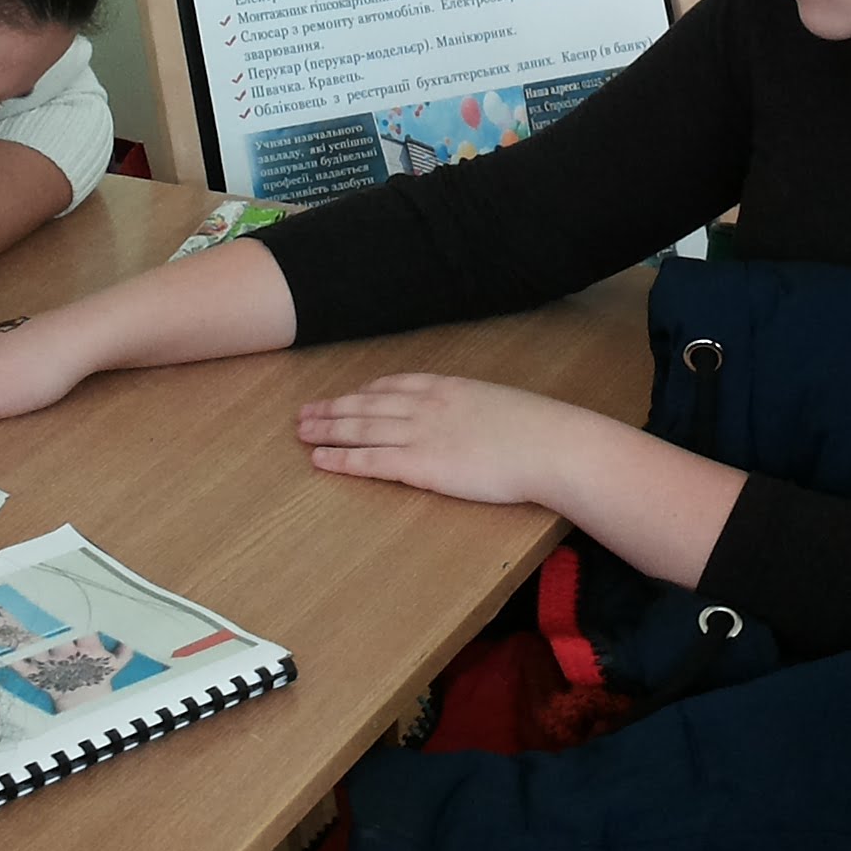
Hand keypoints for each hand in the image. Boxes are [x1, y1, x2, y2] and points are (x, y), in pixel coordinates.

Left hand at [296, 374, 581, 506]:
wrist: (550, 445)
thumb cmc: (538, 430)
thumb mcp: (501, 406)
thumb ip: (477, 410)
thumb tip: (475, 420)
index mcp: (447, 387)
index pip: (393, 386)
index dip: (364, 392)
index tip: (346, 395)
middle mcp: (426, 405)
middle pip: (366, 404)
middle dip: (333, 408)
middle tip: (306, 412)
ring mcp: (420, 433)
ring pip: (359, 429)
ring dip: (326, 430)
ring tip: (301, 432)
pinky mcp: (420, 464)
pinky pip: (369, 460)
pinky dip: (341, 459)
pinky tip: (320, 459)